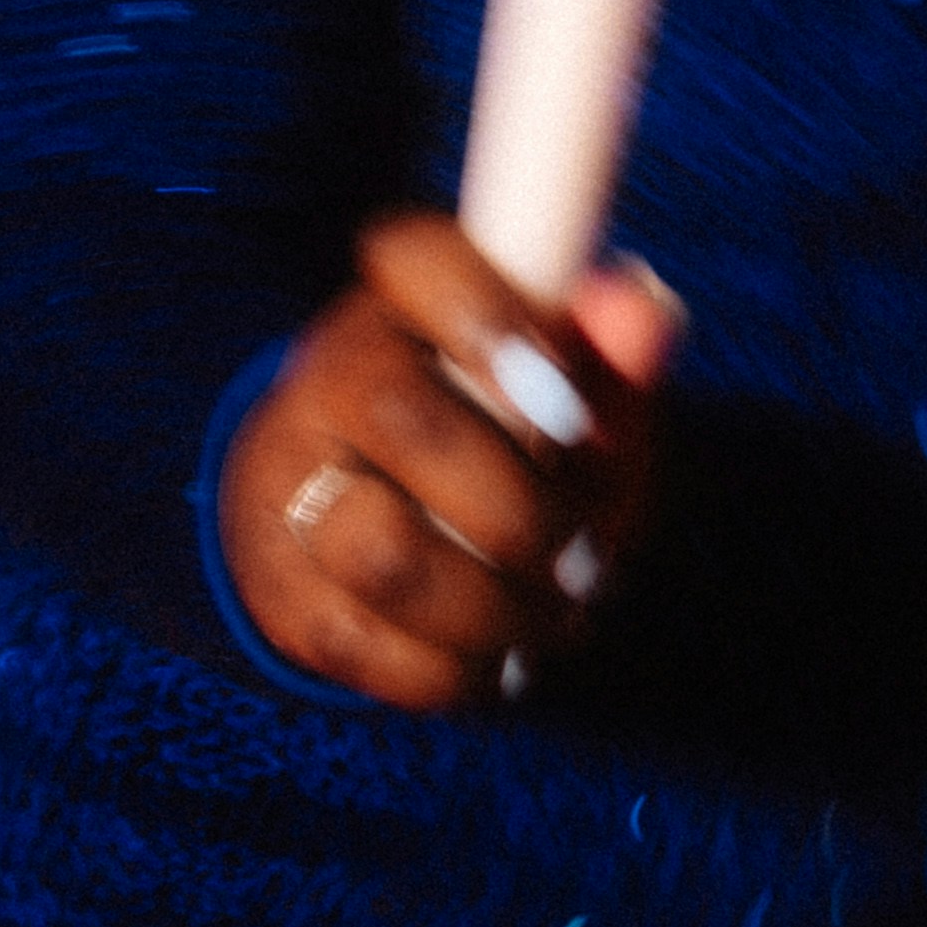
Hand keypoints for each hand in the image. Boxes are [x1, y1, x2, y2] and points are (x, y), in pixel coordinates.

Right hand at [222, 218, 679, 710]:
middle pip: (405, 418)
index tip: (570, 405)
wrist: (383, 536)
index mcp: (401, 301)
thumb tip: (645, 313)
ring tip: (551, 617)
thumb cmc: (507, 446)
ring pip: (379, 550)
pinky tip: (499, 658)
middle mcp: (325, 377)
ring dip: (492, 605)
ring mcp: (289, 485)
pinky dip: (453, 669)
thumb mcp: (575, 398)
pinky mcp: (281, 590)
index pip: (414, 257)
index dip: (490, 319)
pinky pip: (362, 643)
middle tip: (585, 556)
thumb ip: (616, 355)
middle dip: (521, 508)